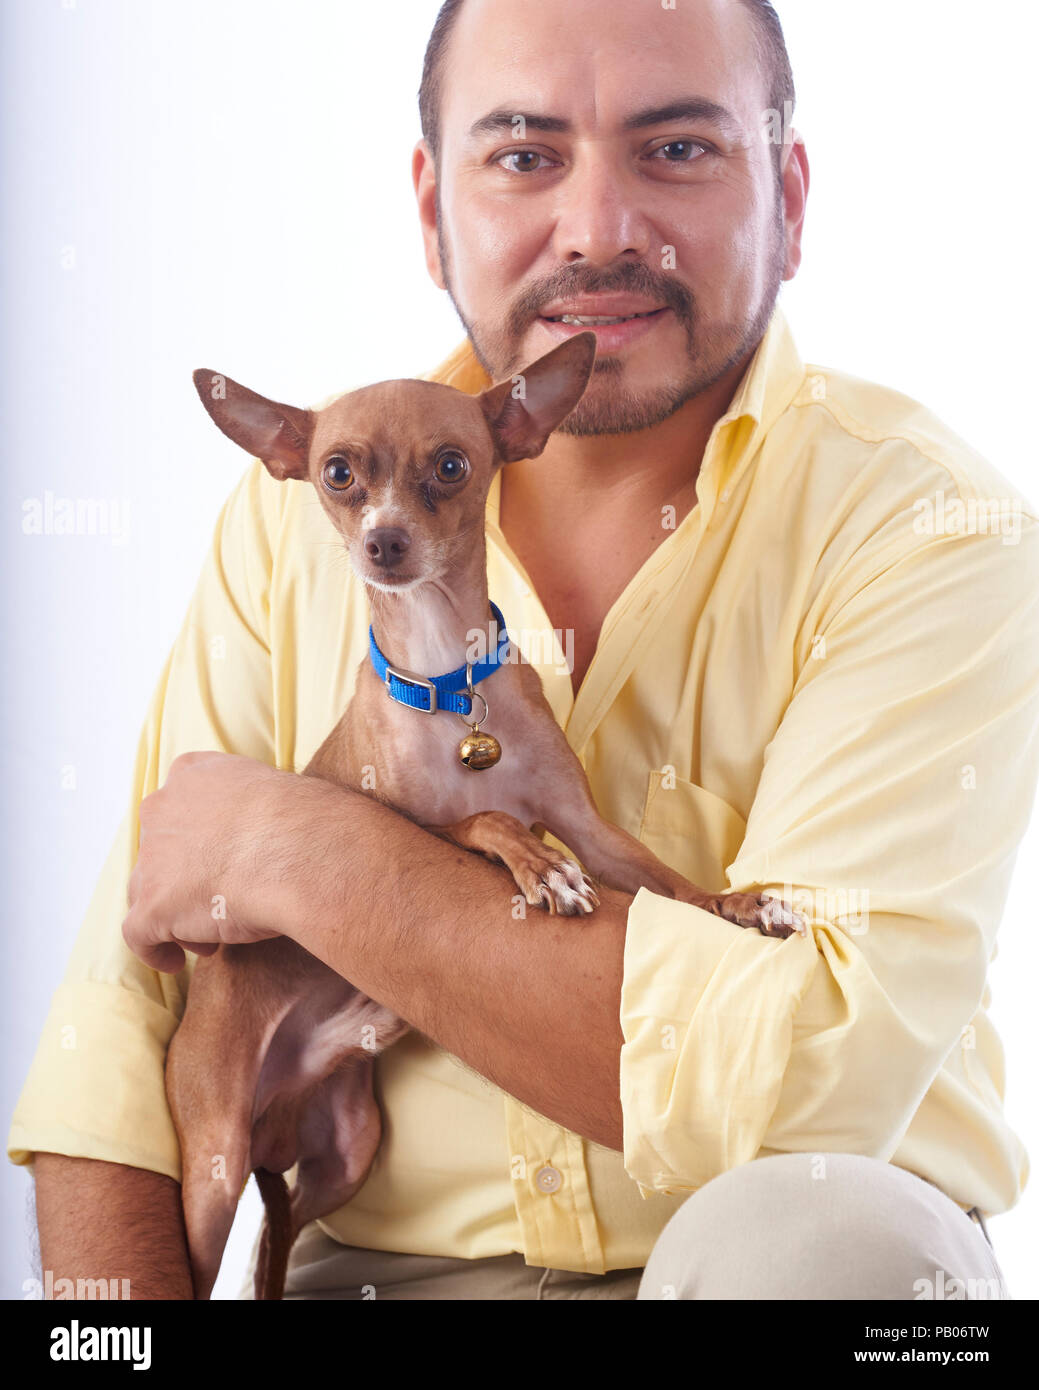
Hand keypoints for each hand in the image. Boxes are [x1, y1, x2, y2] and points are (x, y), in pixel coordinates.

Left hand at [123, 751, 295, 972]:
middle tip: (218, 899)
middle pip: (159, 850)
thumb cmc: (306, 822)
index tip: (217, 860)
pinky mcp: (153, 905)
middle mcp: (162, 809)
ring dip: (174, 913)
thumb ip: (257, 806)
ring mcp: (152, 858)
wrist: (300, 851)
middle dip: (183, 877)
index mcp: (191, 774)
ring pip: (146, 890)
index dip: (196, 840)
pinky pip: (138, 934)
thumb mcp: (278, 792)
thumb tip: (277, 830)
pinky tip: (176, 963)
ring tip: (211, 935)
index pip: (179, 806)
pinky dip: (155, 950)